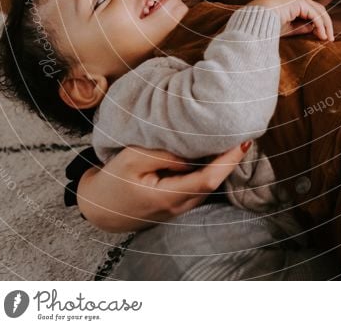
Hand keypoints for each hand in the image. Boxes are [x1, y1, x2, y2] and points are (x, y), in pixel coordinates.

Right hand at [76, 144, 247, 232]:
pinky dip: (209, 169)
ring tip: (229, 137)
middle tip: (240, 130)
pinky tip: (210, 151)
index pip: (209, 180)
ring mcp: (179, 209)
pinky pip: (199, 186)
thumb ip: (165, 155)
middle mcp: (178, 207)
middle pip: (214, 183)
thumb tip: (192, 152)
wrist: (98, 208)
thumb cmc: (113, 181)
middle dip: (230, 159)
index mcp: (167, 197)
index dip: (228, 161)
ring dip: (221, 164)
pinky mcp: (177, 204)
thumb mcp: (132, 160)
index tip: (242, 141)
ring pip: (209, 186)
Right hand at [248, 0, 333, 40]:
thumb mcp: (289, 29)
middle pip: (319, 11)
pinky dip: (320, 25)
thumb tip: (316, 30)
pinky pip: (315, 15)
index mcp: (295, 4)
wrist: (257, 20)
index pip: (313, 13)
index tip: (323, 38)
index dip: (320, 25)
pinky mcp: (300, 2)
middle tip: (330, 39)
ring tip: (327, 38)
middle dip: (326, 25)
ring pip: (319, 12)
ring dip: (325, 26)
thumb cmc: (268, 25)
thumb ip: (302, 27)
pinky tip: (322, 35)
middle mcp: (298, 0)